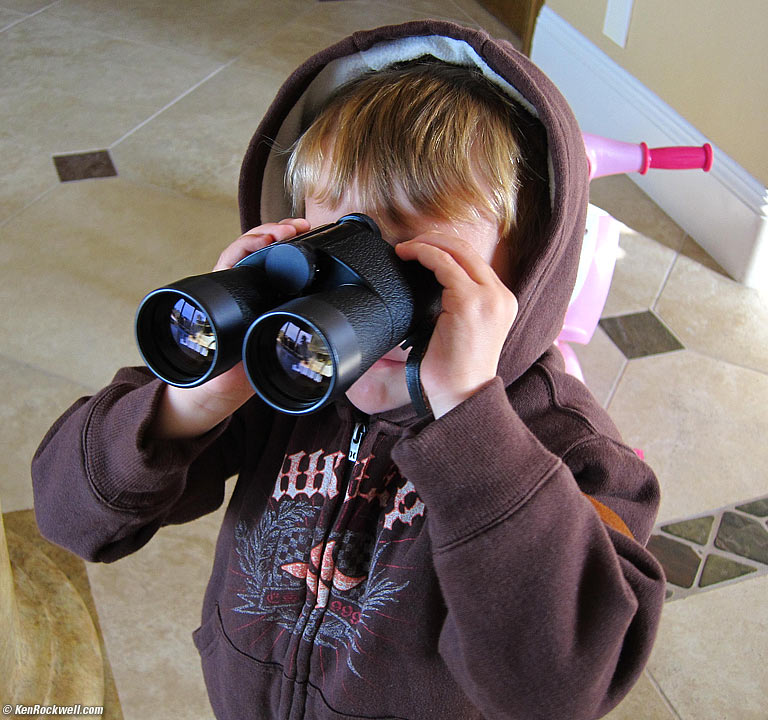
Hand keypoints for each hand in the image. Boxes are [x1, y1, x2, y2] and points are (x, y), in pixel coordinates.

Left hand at [151, 218, 309, 438]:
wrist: (212, 392)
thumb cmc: (208, 380)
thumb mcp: (222, 373)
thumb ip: (232, 369)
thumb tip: (244, 366)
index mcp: (220, 301)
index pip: (233, 259)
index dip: (251, 244)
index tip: (271, 238)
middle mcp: (235, 292)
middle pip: (253, 250)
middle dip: (275, 232)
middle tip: (298, 227)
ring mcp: (250, 297)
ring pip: (267, 260)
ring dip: (286, 241)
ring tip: (306, 230)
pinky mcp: (265, 305)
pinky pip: (278, 277)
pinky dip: (293, 260)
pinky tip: (310, 249)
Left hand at [394, 232, 517, 418]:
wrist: (462, 396)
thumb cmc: (455, 372)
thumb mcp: (461, 331)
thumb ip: (454, 306)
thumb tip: (427, 288)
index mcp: (501, 301)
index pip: (474, 262)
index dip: (446, 248)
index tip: (422, 250)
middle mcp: (500, 295)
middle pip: (467, 249)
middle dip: (434, 238)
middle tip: (409, 244)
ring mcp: (489, 297)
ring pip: (456, 251)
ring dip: (426, 243)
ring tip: (405, 248)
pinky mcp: (470, 301)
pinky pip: (443, 264)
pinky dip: (423, 254)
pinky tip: (407, 256)